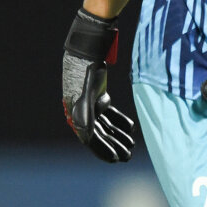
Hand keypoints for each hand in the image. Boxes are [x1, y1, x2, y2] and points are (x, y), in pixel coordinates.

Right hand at [62, 8, 134, 162]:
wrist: (88, 46)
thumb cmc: (85, 69)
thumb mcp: (86, 94)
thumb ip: (86, 116)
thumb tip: (86, 139)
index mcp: (74, 113)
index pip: (90, 138)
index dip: (103, 150)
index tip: (117, 159)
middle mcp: (80, 110)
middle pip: (99, 134)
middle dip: (114, 145)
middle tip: (129, 156)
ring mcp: (89, 103)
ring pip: (105, 125)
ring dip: (118, 135)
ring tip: (132, 146)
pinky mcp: (98, 95)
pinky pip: (109, 113)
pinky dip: (119, 121)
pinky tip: (130, 128)